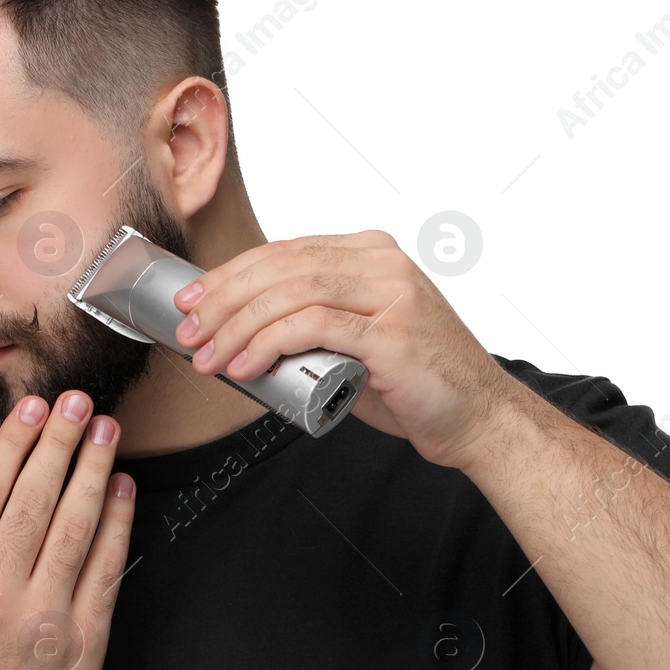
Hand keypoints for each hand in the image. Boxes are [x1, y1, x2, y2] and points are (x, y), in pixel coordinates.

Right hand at [0, 390, 135, 669]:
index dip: (13, 444)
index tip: (31, 408)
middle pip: (35, 499)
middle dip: (58, 441)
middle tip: (76, 401)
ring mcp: (44, 620)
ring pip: (76, 526)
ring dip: (93, 469)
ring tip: (105, 429)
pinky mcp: (84, 642)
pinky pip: (105, 569)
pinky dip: (116, 523)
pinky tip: (121, 489)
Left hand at [172, 229, 513, 471]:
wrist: (479, 417)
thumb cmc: (418, 384)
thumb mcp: (360, 338)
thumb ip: (316, 322)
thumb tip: (245, 332)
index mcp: (373, 254)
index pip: (285, 252)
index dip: (230, 274)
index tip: (193, 300)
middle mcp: (383, 263)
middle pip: (281, 266)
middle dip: (223, 299)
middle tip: (190, 330)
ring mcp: (391, 294)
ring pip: (290, 292)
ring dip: (237, 325)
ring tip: (209, 356)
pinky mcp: (392, 332)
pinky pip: (313, 325)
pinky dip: (269, 343)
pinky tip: (246, 365)